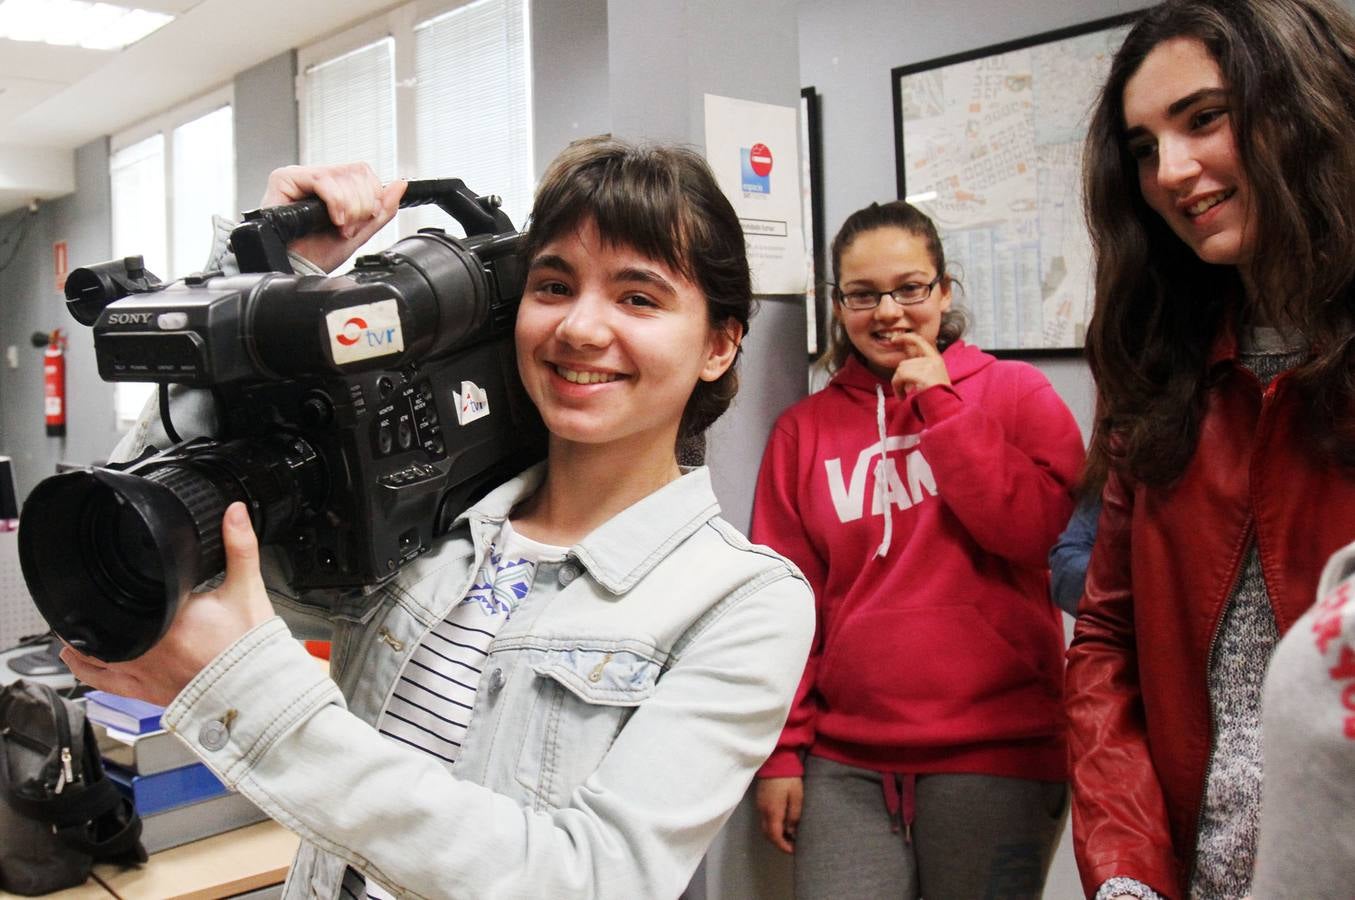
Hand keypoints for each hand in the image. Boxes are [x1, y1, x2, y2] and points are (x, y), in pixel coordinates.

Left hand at [60, 502, 275, 706]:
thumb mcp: (246, 589)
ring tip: (74, 621)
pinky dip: (84, 669)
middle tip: (88, 589)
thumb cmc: (250, 650)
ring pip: (91, 651)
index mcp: (168, 617)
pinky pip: (100, 682)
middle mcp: (146, 646)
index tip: (108, 566)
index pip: (129, 592)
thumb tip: (234, 513)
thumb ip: (239, 547)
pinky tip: (76, 659)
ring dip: (78, 636)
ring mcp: (140, 671)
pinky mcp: (143, 692)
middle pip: (102, 619)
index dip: (115, 579)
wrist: (256, 694)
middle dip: (92, 604)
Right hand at [260, 163, 406, 272]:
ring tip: (339, 226)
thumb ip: (382, 209)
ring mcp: (299, 176)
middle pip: (355, 172)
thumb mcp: (360, 232)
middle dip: (360, 206)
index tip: (363, 220)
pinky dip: (335, 202)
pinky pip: (323, 180)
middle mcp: (315, 177)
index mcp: (333, 186)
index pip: (362, 171)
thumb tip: (400, 185)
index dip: (371, 196)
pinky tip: (332, 219)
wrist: (299, 269)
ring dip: (348, 207)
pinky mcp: (284, 179)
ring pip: (342, 175)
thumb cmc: (320, 254)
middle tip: (349, 227)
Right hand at [755, 776, 803, 853]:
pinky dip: (773, 826)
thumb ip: (794, 816)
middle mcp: (763, 811)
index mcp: (773, 812)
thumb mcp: (797, 797)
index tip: (793, 851)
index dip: (783, 846)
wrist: (776, 760)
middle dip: (779, 843)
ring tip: (789, 835)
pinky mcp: (760, 800)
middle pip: (768, 834)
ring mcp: (760, 805)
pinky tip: (783, 823)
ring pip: (765, 827)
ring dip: (775, 834)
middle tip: (792, 845)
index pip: (775, 836)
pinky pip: (764, 819)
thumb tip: (791, 831)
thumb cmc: (789, 779)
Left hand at [889, 331, 950, 397]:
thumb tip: (902, 364)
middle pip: (904, 363)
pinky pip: (901, 376)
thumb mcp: (930, 377)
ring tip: (903, 395)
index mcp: (936, 358)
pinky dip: (897, 387)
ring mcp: (929, 366)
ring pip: (901, 370)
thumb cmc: (936, 397)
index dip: (905, 337)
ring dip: (897, 384)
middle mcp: (933, 360)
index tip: (894, 339)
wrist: (946, 408)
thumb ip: (918, 367)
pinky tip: (902, 396)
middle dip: (899, 378)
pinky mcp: (923, 375)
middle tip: (901, 391)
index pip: (919, 340)